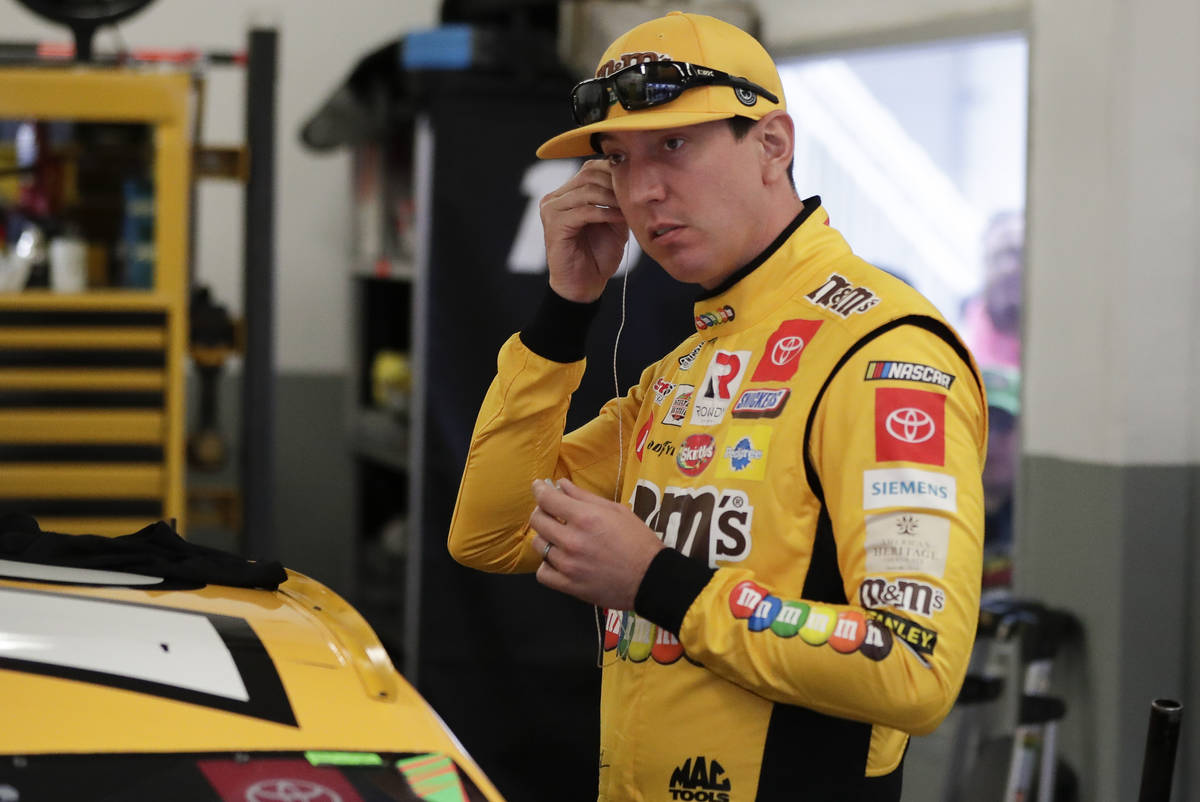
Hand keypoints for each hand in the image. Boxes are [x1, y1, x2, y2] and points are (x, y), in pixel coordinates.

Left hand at [530, 477, 664, 608]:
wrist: (651, 578)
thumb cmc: (638, 541)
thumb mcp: (616, 511)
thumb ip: (585, 497)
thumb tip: (561, 484)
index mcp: (586, 518)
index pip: (547, 499)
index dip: (539, 489)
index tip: (538, 487)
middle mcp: (573, 540)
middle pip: (537, 520)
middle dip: (541, 511)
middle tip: (550, 511)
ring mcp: (568, 565)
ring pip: (538, 545)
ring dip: (545, 538)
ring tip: (559, 537)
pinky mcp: (569, 585)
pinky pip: (542, 573)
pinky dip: (546, 565)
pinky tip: (558, 560)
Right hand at [539, 159, 628, 302]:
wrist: (584, 285)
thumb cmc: (598, 256)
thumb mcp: (613, 222)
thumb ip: (617, 200)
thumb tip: (634, 178)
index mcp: (567, 194)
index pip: (590, 168)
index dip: (614, 171)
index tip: (637, 184)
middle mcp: (555, 198)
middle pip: (588, 174)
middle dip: (615, 183)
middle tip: (634, 196)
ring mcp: (551, 209)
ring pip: (587, 190)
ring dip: (612, 198)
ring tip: (629, 209)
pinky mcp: (554, 224)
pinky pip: (584, 211)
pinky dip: (605, 213)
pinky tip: (620, 220)